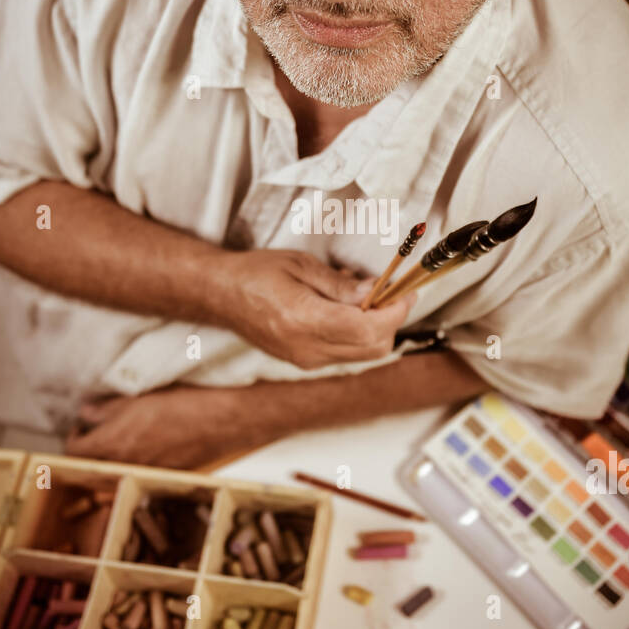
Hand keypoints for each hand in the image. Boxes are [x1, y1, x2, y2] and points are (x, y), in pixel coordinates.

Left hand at [65, 385, 256, 468]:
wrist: (224, 420)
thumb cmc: (183, 404)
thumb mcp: (137, 398)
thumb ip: (106, 409)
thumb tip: (87, 413)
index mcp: (112, 445)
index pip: (74, 451)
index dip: (74, 436)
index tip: (83, 425)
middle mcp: (126, 466)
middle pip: (93, 466)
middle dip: (92, 450)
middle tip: (100, 430)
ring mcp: (148, 473)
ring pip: (117, 470)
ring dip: (115, 456)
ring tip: (126, 435)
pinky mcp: (168, 475)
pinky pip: (142, 471)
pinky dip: (139, 460)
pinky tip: (152, 442)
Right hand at [220, 249, 415, 369]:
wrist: (221, 295)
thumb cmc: (257, 273)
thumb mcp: (301, 266)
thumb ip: (341, 285)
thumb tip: (375, 293)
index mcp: (304, 320)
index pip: (368, 328)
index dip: (395, 312)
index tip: (406, 292)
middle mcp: (307, 349)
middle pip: (373, 348)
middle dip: (390, 321)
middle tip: (392, 293)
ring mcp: (306, 360)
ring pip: (364, 355)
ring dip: (375, 328)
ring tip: (363, 297)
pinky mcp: (305, 362)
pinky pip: (346, 354)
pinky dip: (357, 334)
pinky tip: (345, 309)